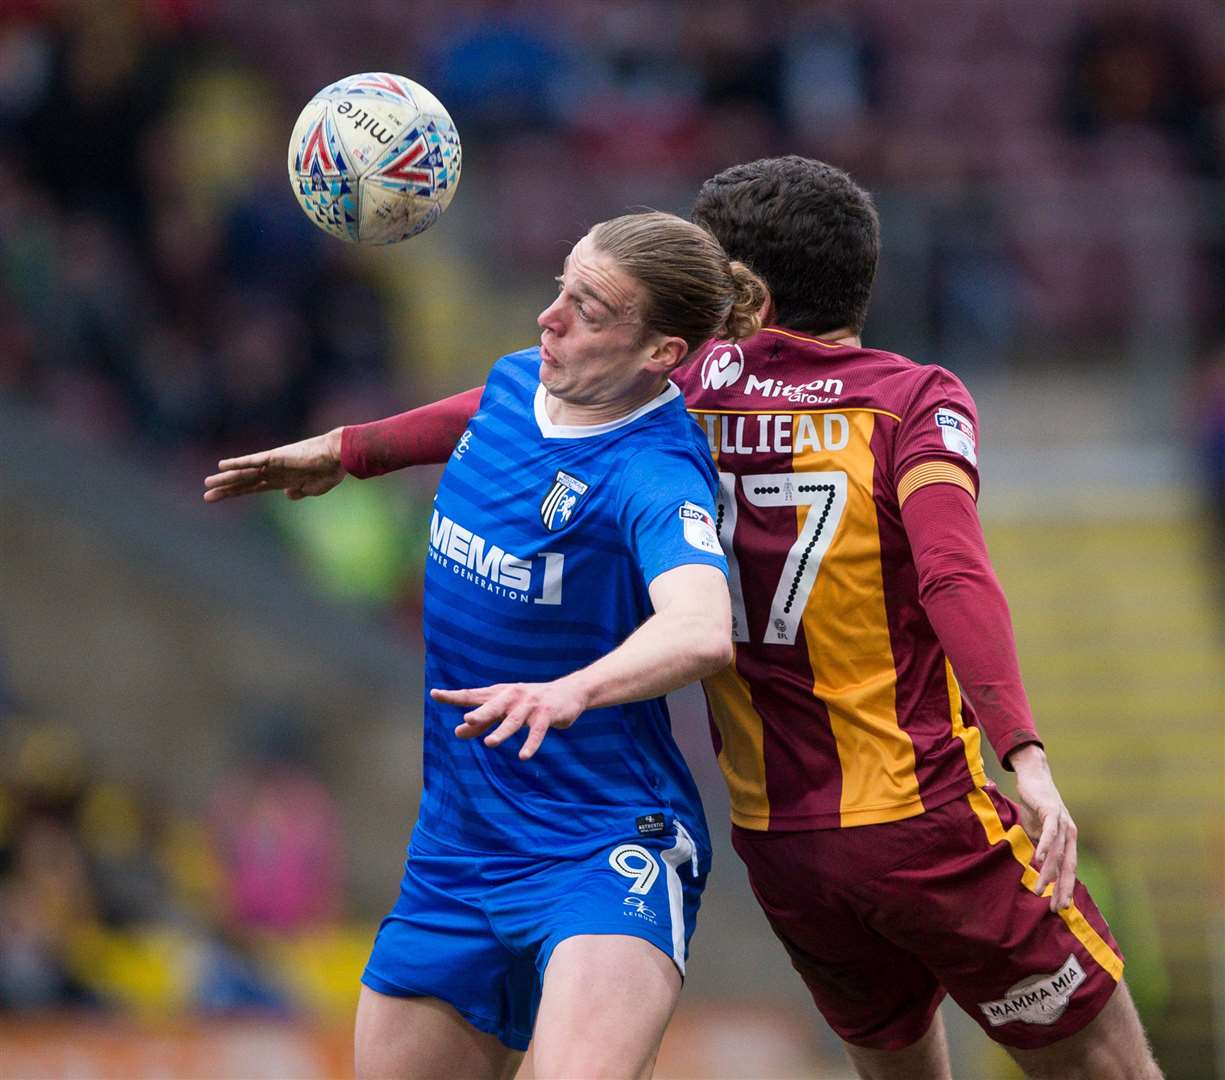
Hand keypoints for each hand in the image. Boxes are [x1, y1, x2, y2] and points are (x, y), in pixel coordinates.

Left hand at [203, 428, 345, 502]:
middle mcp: (274, 471)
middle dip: (226, 489)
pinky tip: (221, 465)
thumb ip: (300, 491)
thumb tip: (288, 495)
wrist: (338, 456)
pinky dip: (237, 463)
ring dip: (226, 478)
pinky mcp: (275, 457)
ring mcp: (273, 464)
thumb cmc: (330, 471)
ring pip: (244, 472)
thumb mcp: (313, 488)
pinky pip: (252, 460)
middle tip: (206, 495)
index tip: (221, 497)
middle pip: (244, 481)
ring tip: (207, 483)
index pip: (253, 487)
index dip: (237, 493)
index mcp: (282, 480)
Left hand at [432, 678, 590, 759]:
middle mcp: (512, 697)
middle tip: (467, 720)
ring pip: (514, 720)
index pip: (473, 695)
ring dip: (503, 731)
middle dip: (481, 713)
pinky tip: (523, 756)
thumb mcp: (505, 710)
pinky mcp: (547, 715)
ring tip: (490, 743)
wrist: (569, 691)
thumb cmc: (530, 702)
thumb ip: (482, 721)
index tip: (435, 694)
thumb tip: (457, 731)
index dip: (454, 696)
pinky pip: (538, 731)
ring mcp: (530, 705)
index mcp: (499, 694)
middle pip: (493, 705)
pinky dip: (531, 743)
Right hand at [1009, 744, 1077, 911]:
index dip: (1065, 888)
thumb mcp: (1036, 830)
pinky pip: (1050, 833)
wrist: (1033, 776)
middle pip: (1068, 866)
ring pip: (1058, 853)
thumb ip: (1039, 846)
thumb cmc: (1034, 804)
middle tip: (1057, 908)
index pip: (1068, 869)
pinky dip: (1046, 846)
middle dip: (1063, 888)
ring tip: (1040, 889)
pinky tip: (1039, 860)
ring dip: (1049, 873)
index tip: (1059, 907)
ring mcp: (1063, 822)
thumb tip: (1034, 866)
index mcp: (1068, 840)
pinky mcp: (1052, 811)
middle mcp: (1070, 834)